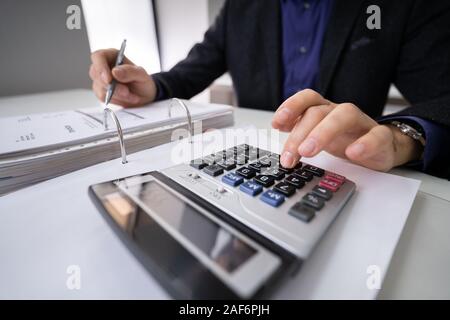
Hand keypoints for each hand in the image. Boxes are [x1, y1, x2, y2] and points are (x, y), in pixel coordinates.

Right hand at [89, 49, 156, 106]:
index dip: (101, 67)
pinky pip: (102, 96)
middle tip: (126, 91)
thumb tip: (115, 71)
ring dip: (117, 94)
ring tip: (131, 95)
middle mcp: (104, 66)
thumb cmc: (142, 81)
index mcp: (112, 55)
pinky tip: (126, 97)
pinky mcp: (100, 91)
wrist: (144, 95)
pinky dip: (116, 99)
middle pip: (96, 74)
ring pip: (100, 87)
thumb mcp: (141, 75)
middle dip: (112, 86)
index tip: (108, 80)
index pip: (98, 56)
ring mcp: (100, 79)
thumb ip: (130, 71)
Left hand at [272, 89, 423, 171]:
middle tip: (290, 156)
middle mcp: (340, 112)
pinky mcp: (381, 137)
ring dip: (323, 133)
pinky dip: (364, 144)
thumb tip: (279, 127)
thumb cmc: (346, 139)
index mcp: (324, 110)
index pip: (307, 99)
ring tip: (308, 152)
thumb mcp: (319, 135)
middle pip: (318, 112)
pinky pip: (376, 135)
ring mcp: (361, 123)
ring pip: (344, 116)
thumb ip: (299, 130)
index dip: (291, 106)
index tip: (276, 123)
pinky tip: (352, 154)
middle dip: (300, 134)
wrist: (382, 147)